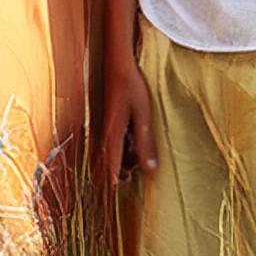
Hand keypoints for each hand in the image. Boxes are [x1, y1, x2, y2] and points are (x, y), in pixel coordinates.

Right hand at [101, 63, 156, 182]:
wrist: (118, 62)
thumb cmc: (130, 86)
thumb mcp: (142, 115)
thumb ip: (145, 142)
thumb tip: (149, 169)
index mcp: (112, 135)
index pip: (111, 167)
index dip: (115, 181)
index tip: (119, 193)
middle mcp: (105, 132)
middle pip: (112, 161)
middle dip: (123, 169)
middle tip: (137, 168)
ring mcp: (106, 125)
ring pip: (114, 150)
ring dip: (125, 156)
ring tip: (140, 151)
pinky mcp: (109, 118)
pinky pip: (115, 138)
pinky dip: (125, 143)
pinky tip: (135, 135)